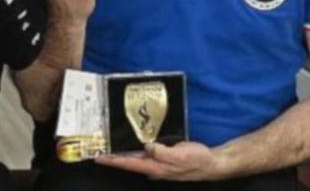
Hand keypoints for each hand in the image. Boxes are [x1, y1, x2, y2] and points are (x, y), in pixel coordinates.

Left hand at [97, 141, 228, 181]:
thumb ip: (163, 152)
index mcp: (155, 168)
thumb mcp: (181, 155)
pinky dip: (135, 148)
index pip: (128, 164)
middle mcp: (154, 168)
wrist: (213, 163)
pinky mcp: (163, 158)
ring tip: (108, 143)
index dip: (112, 160)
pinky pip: (145, 153)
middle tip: (97, 146)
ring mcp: (158, 164)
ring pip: (135, 157)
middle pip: (128, 162)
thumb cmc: (198, 160)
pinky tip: (131, 141)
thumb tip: (148, 147)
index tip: (97, 156)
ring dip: (122, 152)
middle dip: (113, 155)